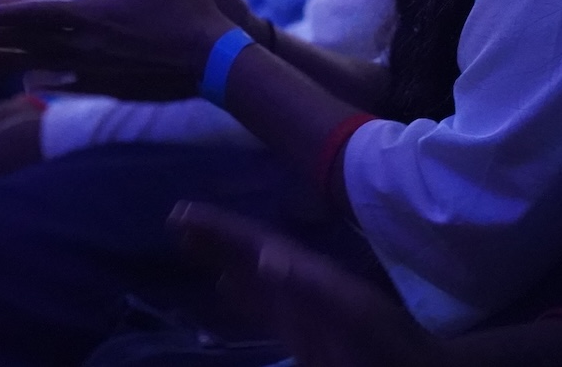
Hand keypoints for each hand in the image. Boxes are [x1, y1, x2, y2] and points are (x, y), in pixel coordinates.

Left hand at [0, 0, 235, 99]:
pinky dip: (47, 82)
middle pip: (33, 41)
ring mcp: (102, 69)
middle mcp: (92, 45)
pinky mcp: (115, 85)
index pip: (40, 14)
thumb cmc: (194, 12)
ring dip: (12, 61)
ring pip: (46, 65)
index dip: (6, 15)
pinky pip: (72, 84)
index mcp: (98, 15)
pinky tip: (32, 83)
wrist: (218, 63)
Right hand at [170, 204, 448, 366]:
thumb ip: (311, 286)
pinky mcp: (306, 338)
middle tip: (174, 221)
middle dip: (217, 238)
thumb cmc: (387, 347)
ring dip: (223, 259)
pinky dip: (242, 295)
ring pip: (255, 278)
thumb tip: (266, 255)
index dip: (223, 229)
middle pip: (252, 254)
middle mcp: (304, 287)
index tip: (184, 214)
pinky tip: (225, 289)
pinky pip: (265, 310)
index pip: (258, 243)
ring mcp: (304, 313)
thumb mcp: (354, 314)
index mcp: (311, 276)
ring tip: (187, 246)